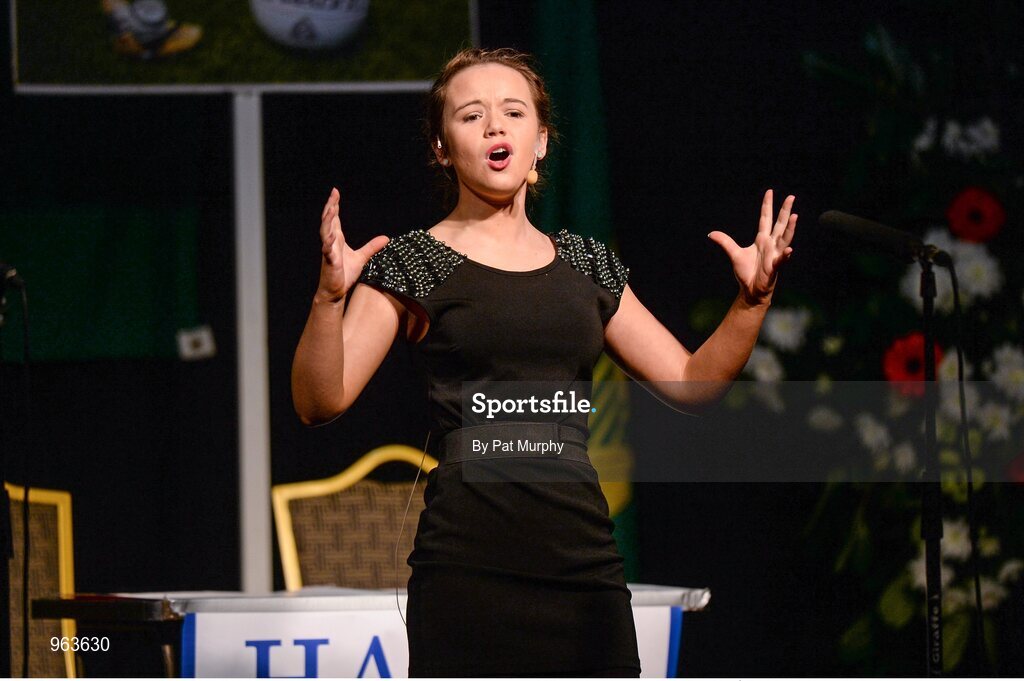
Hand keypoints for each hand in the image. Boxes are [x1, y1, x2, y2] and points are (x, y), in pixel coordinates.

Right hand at [316, 188, 389, 302]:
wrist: (336, 291)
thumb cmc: (344, 274)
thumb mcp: (362, 257)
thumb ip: (372, 247)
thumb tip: (386, 238)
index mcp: (336, 239)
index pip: (334, 219)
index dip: (334, 205)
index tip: (336, 192)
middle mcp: (330, 242)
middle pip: (328, 221)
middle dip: (330, 207)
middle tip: (333, 193)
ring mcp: (328, 251)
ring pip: (325, 232)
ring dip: (328, 220)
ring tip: (331, 208)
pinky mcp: (329, 261)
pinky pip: (327, 250)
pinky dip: (328, 242)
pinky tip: (331, 235)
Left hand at [708, 189, 796, 305]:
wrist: (751, 290)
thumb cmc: (746, 273)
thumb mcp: (734, 254)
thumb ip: (725, 242)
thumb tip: (711, 233)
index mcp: (762, 239)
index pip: (766, 219)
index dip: (767, 206)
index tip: (770, 192)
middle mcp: (771, 244)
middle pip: (779, 224)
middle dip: (785, 211)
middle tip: (791, 197)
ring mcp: (774, 255)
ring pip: (785, 238)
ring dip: (790, 228)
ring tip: (794, 216)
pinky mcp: (774, 267)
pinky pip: (781, 260)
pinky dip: (785, 255)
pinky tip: (789, 250)